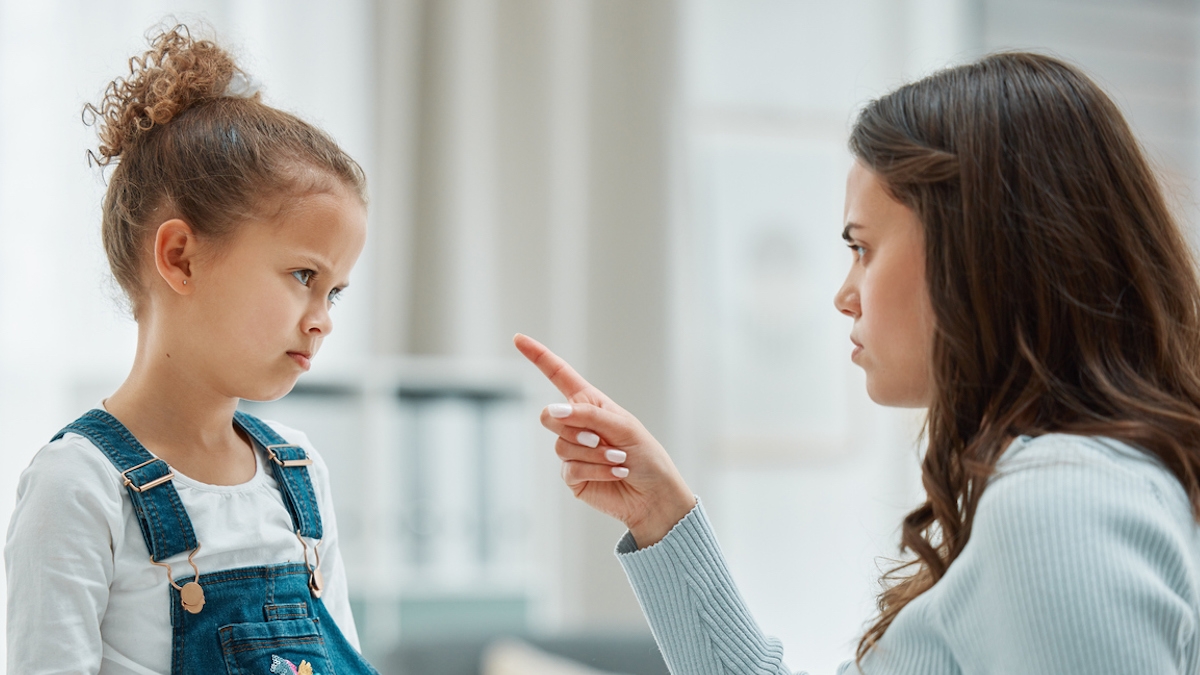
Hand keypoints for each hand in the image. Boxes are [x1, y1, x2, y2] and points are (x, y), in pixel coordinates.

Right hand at [514, 334, 695, 547]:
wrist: (654, 495)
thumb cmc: (647, 456)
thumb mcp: (623, 426)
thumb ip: (587, 415)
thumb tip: (552, 411)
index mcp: (590, 403)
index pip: (559, 375)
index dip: (538, 357)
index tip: (518, 338)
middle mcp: (577, 425)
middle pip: (549, 416)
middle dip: (572, 427)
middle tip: (599, 438)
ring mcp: (572, 451)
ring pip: (561, 445)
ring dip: (593, 453)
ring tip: (618, 459)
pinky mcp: (572, 476)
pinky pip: (570, 468)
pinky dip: (596, 469)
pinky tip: (616, 473)